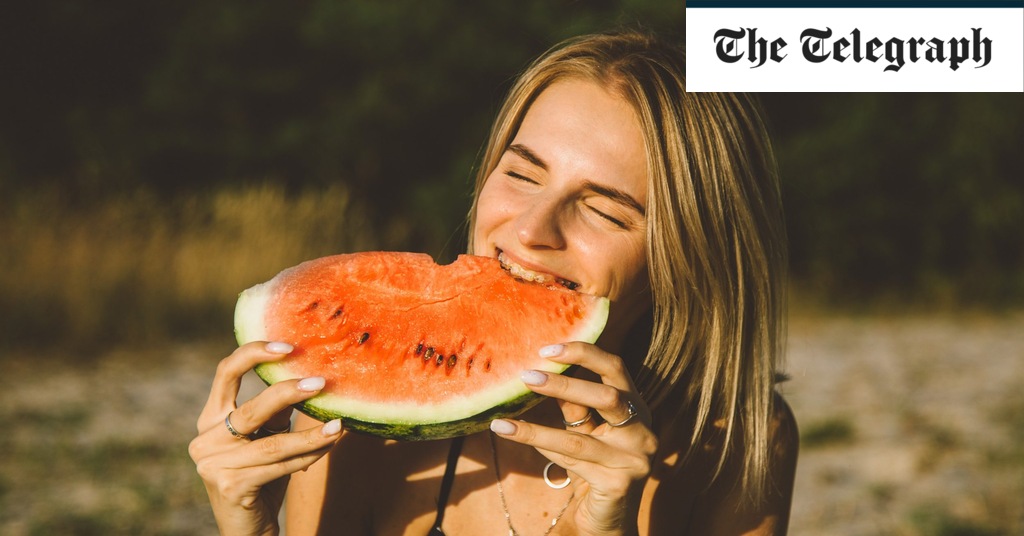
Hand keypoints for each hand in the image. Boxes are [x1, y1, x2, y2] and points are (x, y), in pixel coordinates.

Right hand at [188, 341, 342, 535]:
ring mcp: (213, 464)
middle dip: (289, 392)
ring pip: (273, 443)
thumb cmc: (262, 477)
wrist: (247, 529)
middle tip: (321, 382)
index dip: (254, 353)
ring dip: (311, 434)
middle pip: (252, 407)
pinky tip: (328, 446)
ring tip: (339, 425)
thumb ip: (278, 412)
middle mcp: (205, 438)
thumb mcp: (268, 438)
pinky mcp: (229, 486)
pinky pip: (279, 466)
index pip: (225, 372)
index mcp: (210, 418)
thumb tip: (312, 377)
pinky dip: (307, 455)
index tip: (288, 345)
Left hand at [490, 342, 657, 535]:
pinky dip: (542, 450)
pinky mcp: (619, 485)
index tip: (548, 349)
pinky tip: (517, 440)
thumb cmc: (594, 465)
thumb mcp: (585, 430)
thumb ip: (573, 404)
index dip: (584, 353)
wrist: (608, 517)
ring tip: (501, 423)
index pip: (616, 368)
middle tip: (526, 376)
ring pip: (578, 439)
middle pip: (606, 397)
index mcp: (637, 408)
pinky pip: (571, 464)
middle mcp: (643, 431)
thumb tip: (541, 370)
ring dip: (535, 429)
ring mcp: (635, 459)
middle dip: (563, 385)